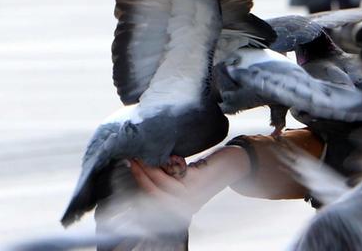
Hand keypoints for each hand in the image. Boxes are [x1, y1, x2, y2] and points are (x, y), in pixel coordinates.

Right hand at [127, 147, 249, 223]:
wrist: (234, 165)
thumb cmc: (207, 170)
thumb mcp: (184, 179)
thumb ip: (167, 179)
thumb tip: (141, 167)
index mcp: (180, 207)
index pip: (152, 199)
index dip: (138, 184)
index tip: (127, 168)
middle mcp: (184, 206)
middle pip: (152, 193)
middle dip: (138, 176)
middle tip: (129, 159)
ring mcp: (191, 196)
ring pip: (160, 184)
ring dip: (146, 168)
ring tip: (139, 154)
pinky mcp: (196, 182)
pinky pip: (171, 175)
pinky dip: (162, 165)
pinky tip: (158, 155)